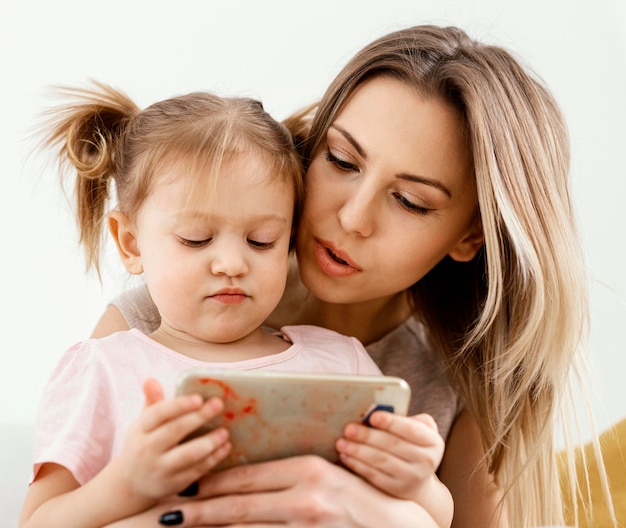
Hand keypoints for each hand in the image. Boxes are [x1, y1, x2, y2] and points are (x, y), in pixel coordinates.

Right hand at [111, 378, 230, 502]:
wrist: (131, 483)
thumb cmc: (144, 443)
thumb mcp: (143, 423)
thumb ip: (152, 402)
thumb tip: (151, 379)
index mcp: (141, 430)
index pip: (158, 414)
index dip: (179, 405)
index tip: (198, 398)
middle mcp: (148, 449)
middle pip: (174, 431)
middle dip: (198, 417)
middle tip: (218, 405)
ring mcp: (161, 468)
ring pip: (187, 455)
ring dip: (209, 442)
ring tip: (225, 432)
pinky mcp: (174, 484)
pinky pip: (196, 471)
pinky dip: (213, 459)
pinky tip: (225, 447)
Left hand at [139, 455, 439, 526]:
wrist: (396, 524)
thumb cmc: (359, 496)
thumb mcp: (325, 475)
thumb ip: (290, 475)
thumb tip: (248, 481)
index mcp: (308, 468)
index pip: (248, 477)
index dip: (214, 483)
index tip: (190, 488)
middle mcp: (306, 495)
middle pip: (239, 505)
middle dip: (199, 510)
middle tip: (166, 513)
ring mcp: (308, 523)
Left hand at [336, 412, 451, 527]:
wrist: (419, 479)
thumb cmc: (412, 444)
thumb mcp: (418, 430)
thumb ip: (404, 418)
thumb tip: (377, 409)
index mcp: (433, 441)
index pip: (412, 430)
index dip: (392, 423)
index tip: (373, 416)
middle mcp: (427, 461)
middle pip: (393, 445)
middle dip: (368, 436)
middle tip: (349, 429)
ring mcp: (412, 478)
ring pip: (381, 461)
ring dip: (358, 451)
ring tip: (342, 442)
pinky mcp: (396, 489)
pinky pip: (374, 476)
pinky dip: (357, 465)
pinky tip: (345, 456)